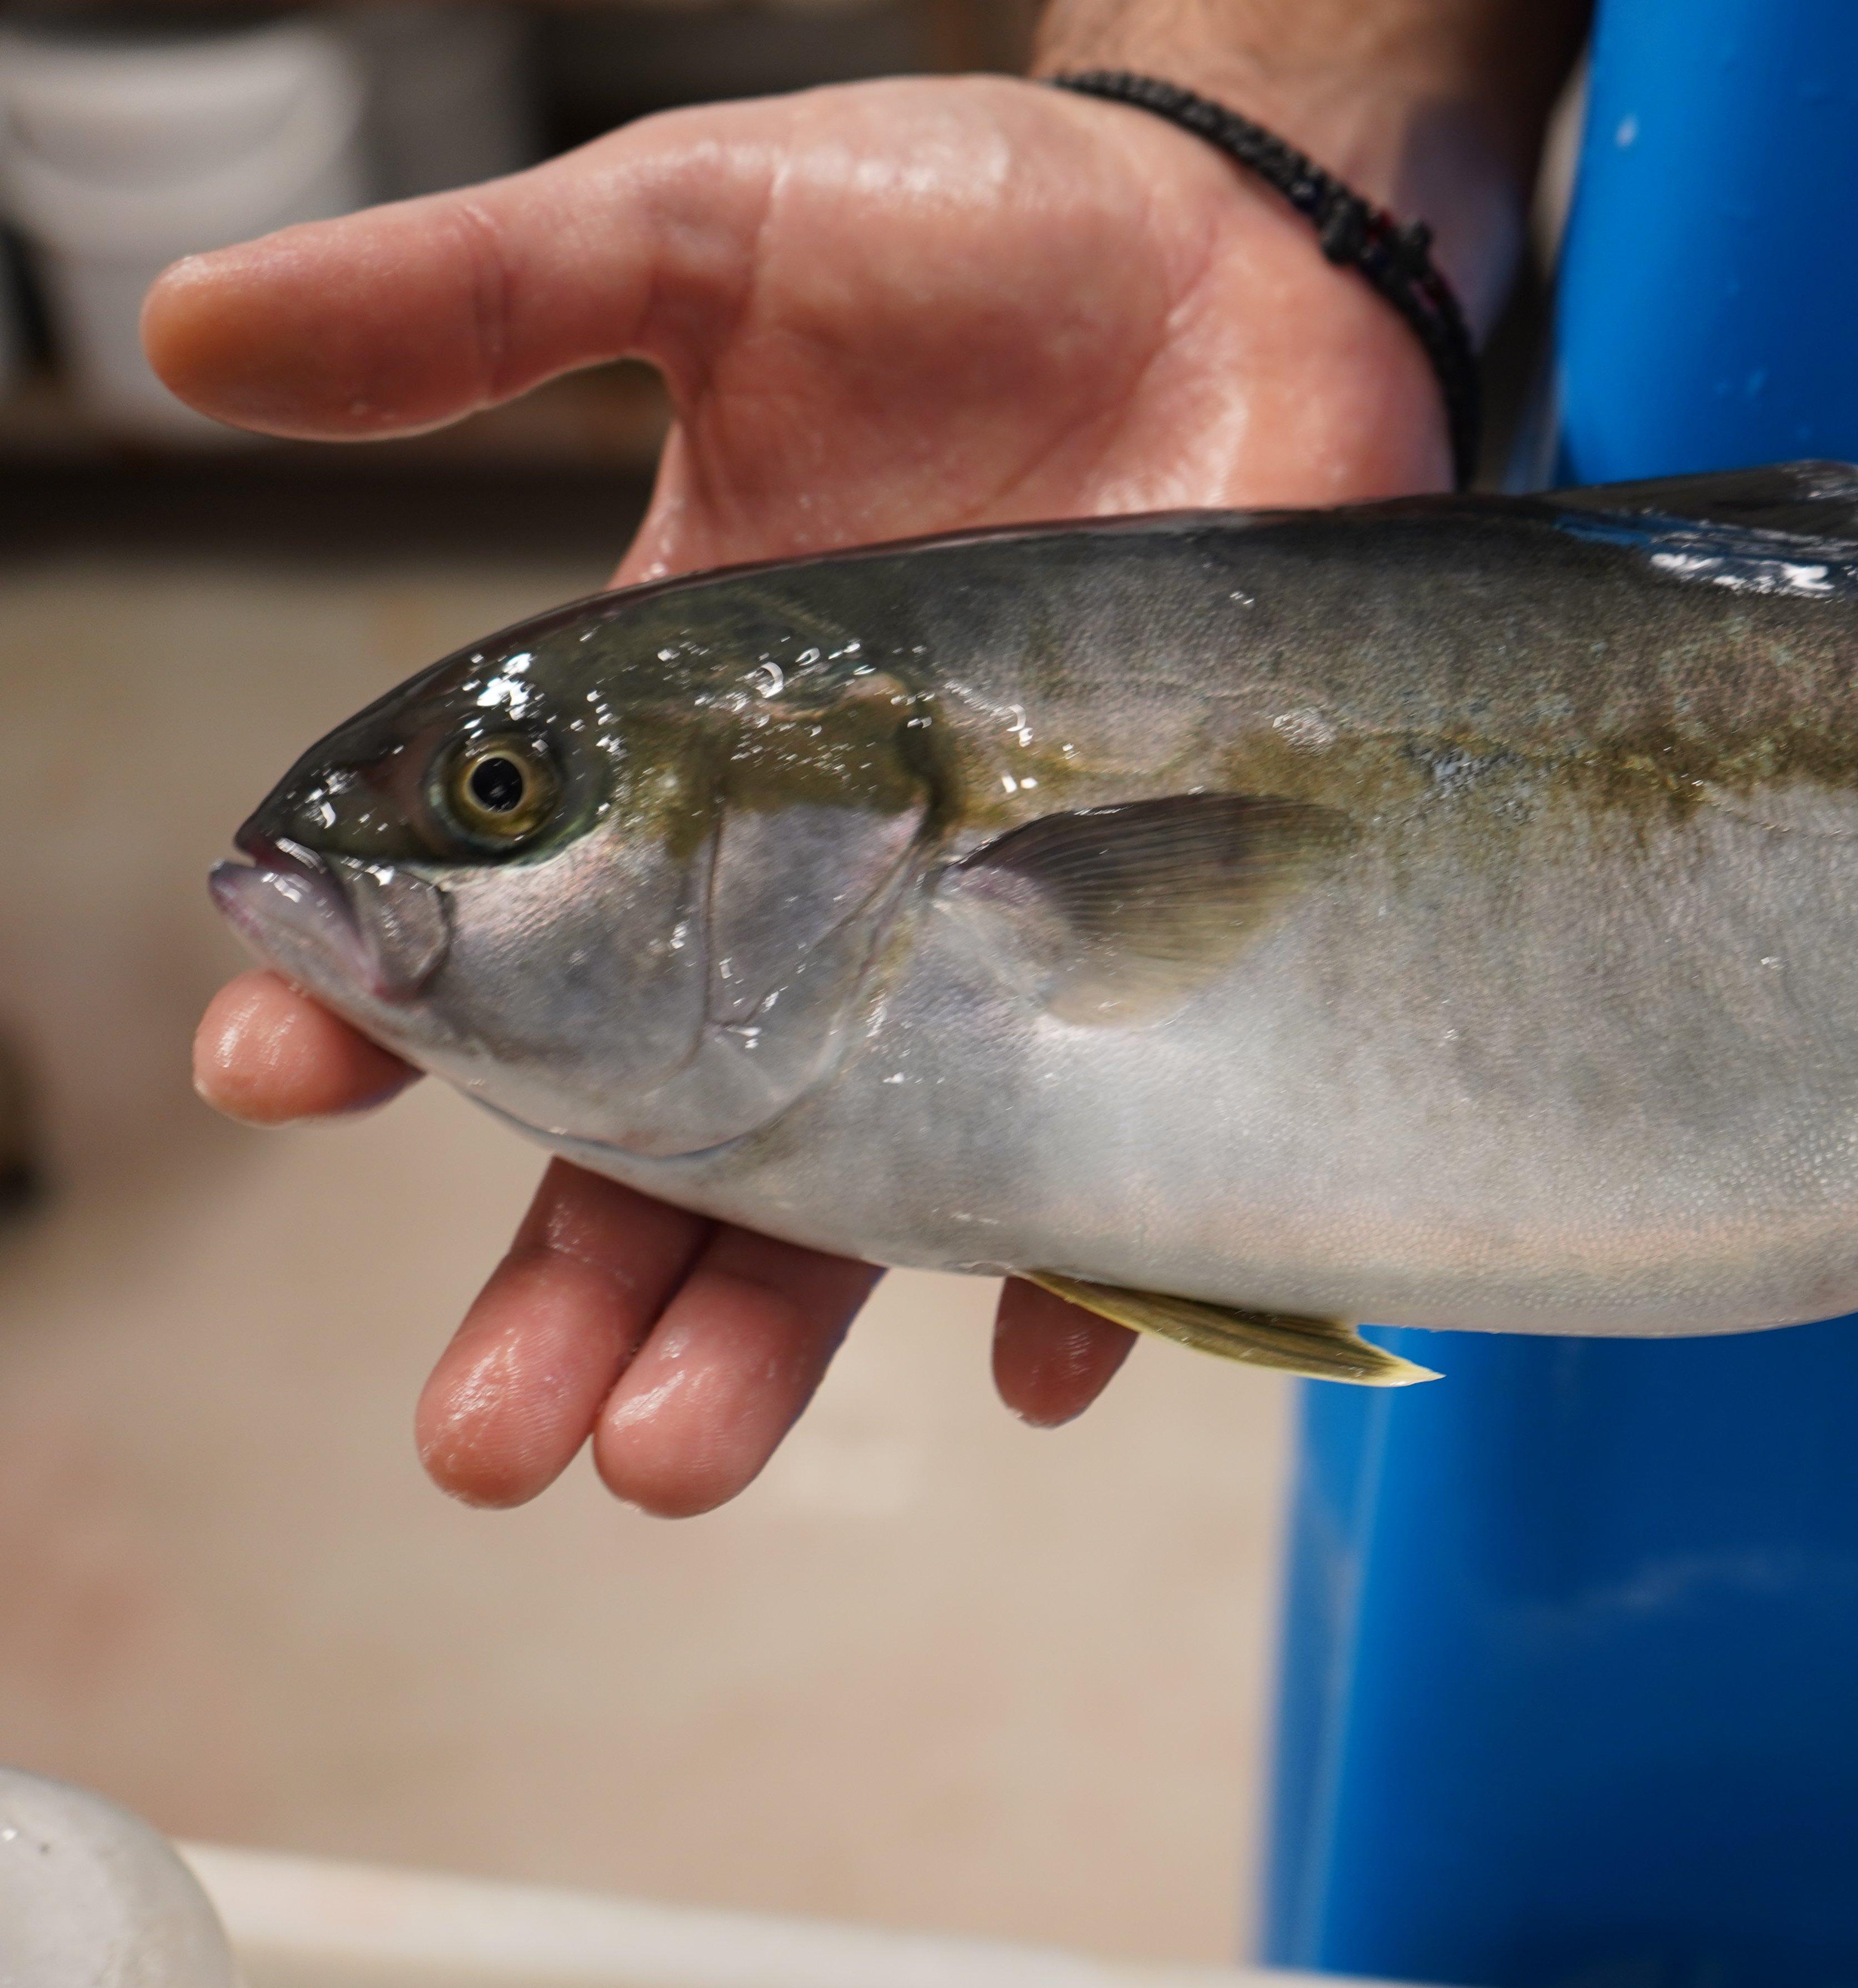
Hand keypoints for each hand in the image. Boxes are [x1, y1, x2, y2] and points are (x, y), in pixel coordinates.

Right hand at [166, 74, 1460, 1512]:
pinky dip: (1099, 1269)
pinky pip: (1144, 1147)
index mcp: (681, 736)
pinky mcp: (1188, 932)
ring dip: (772, 1328)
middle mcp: (826, 873)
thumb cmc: (976, 236)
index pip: (503, 910)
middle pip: (670, 1121)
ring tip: (670, 1458)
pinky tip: (1043, 1370)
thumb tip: (191, 336)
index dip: (391, 1003)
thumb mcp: (702, 237)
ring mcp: (1008, 921)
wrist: (1244, 255)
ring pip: (872, 1178)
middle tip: (491, 1432)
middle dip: (574, 1279)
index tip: (289, 1068)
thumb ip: (477, 300)